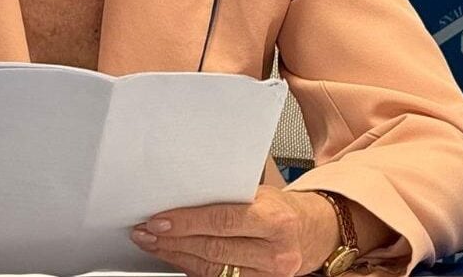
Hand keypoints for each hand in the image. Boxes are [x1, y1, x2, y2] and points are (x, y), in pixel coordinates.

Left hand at [130, 186, 337, 276]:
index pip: (223, 221)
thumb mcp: (262, 193)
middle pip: (213, 249)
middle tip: (146, 231)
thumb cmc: (285, 209)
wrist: (316, 232)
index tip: (160, 219)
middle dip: (173, 240)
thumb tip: (183, 194)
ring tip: (153, 243)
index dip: (187, 222)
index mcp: (275, 220)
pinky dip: (192, 269)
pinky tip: (176, 257)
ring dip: (176, 256)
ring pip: (211, 269)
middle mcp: (274, 252)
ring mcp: (268, 275)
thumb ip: (228, 197)